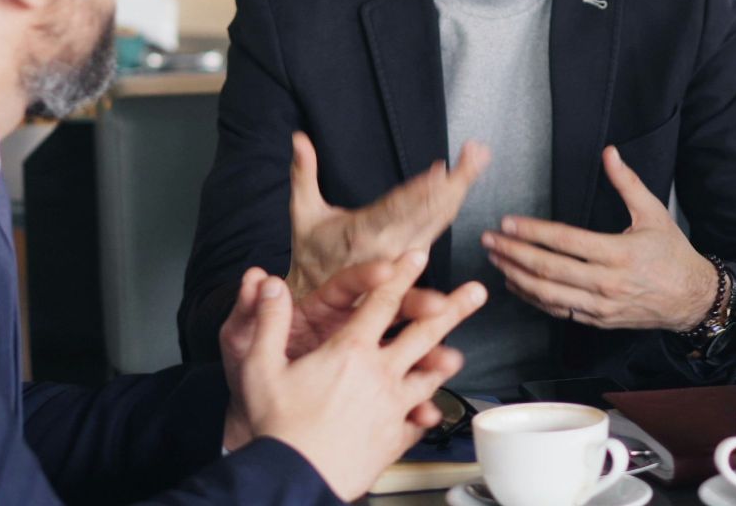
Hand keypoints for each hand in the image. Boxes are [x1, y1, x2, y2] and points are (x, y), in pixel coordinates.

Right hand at [226, 250, 487, 500]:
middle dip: (453, 307)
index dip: (401, 274)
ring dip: (444, 361)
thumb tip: (267, 284)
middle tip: (476, 292)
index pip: (382, 302)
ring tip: (458, 355)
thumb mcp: (260, 366)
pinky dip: (426, 415)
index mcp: (350, 351)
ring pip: (428, 376)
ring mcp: (392, 407)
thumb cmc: (277, 427)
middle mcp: (379, 374)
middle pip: (423, 333)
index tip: (419, 256)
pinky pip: (416, 422)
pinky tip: (431, 414)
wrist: (292, 479)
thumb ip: (268, 320)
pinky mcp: (393, 438)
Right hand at [288, 130, 489, 298]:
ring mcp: (404, 257)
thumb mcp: (303, 214)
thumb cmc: (311, 253)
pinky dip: (450, 212)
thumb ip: (303, 174)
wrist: (317, 300)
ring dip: (459, 190)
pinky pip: (436, 235)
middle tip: (475, 154)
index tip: (441, 170)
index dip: (420, 190)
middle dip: (454, 181)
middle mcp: (389, 247)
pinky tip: (464, 191)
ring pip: (438, 221)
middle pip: (428, 212)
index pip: (396, 209)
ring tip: (476, 161)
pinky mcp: (414, 263)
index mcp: (362, 233)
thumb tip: (299, 139)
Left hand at [483, 146, 715, 331]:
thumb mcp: (654, 213)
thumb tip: (610, 154)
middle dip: (513, 252)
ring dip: (516, 276)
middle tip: (490, 240)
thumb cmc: (673, 255)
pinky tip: (516, 284)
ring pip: (547, 294)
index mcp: (619, 253)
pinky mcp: (597, 320)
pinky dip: (532, 298)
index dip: (533, 231)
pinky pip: (558, 311)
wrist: (691, 299)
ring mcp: (600, 305)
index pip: (565, 240)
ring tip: (496, 260)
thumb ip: (627, 183)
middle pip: (548, 268)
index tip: (508, 222)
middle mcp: (606, 282)